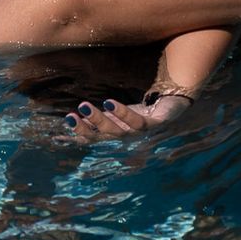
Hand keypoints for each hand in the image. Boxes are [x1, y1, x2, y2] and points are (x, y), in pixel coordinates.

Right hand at [63, 93, 192, 143]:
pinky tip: (109, 103)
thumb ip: (100, 118)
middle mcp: (128, 136)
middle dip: (87, 128)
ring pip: (119, 131)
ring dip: (101, 120)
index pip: (96, 136)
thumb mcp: (119, 114)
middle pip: (105, 136)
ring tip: (84, 106)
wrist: (174, 103)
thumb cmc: (143, 112)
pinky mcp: (156, 124)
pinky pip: (138, 122)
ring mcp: (142, 132)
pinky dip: (123, 114)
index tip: (66, 122)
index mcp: (118, 133)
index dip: (81, 133)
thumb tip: (74, 118)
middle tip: (71, 117)